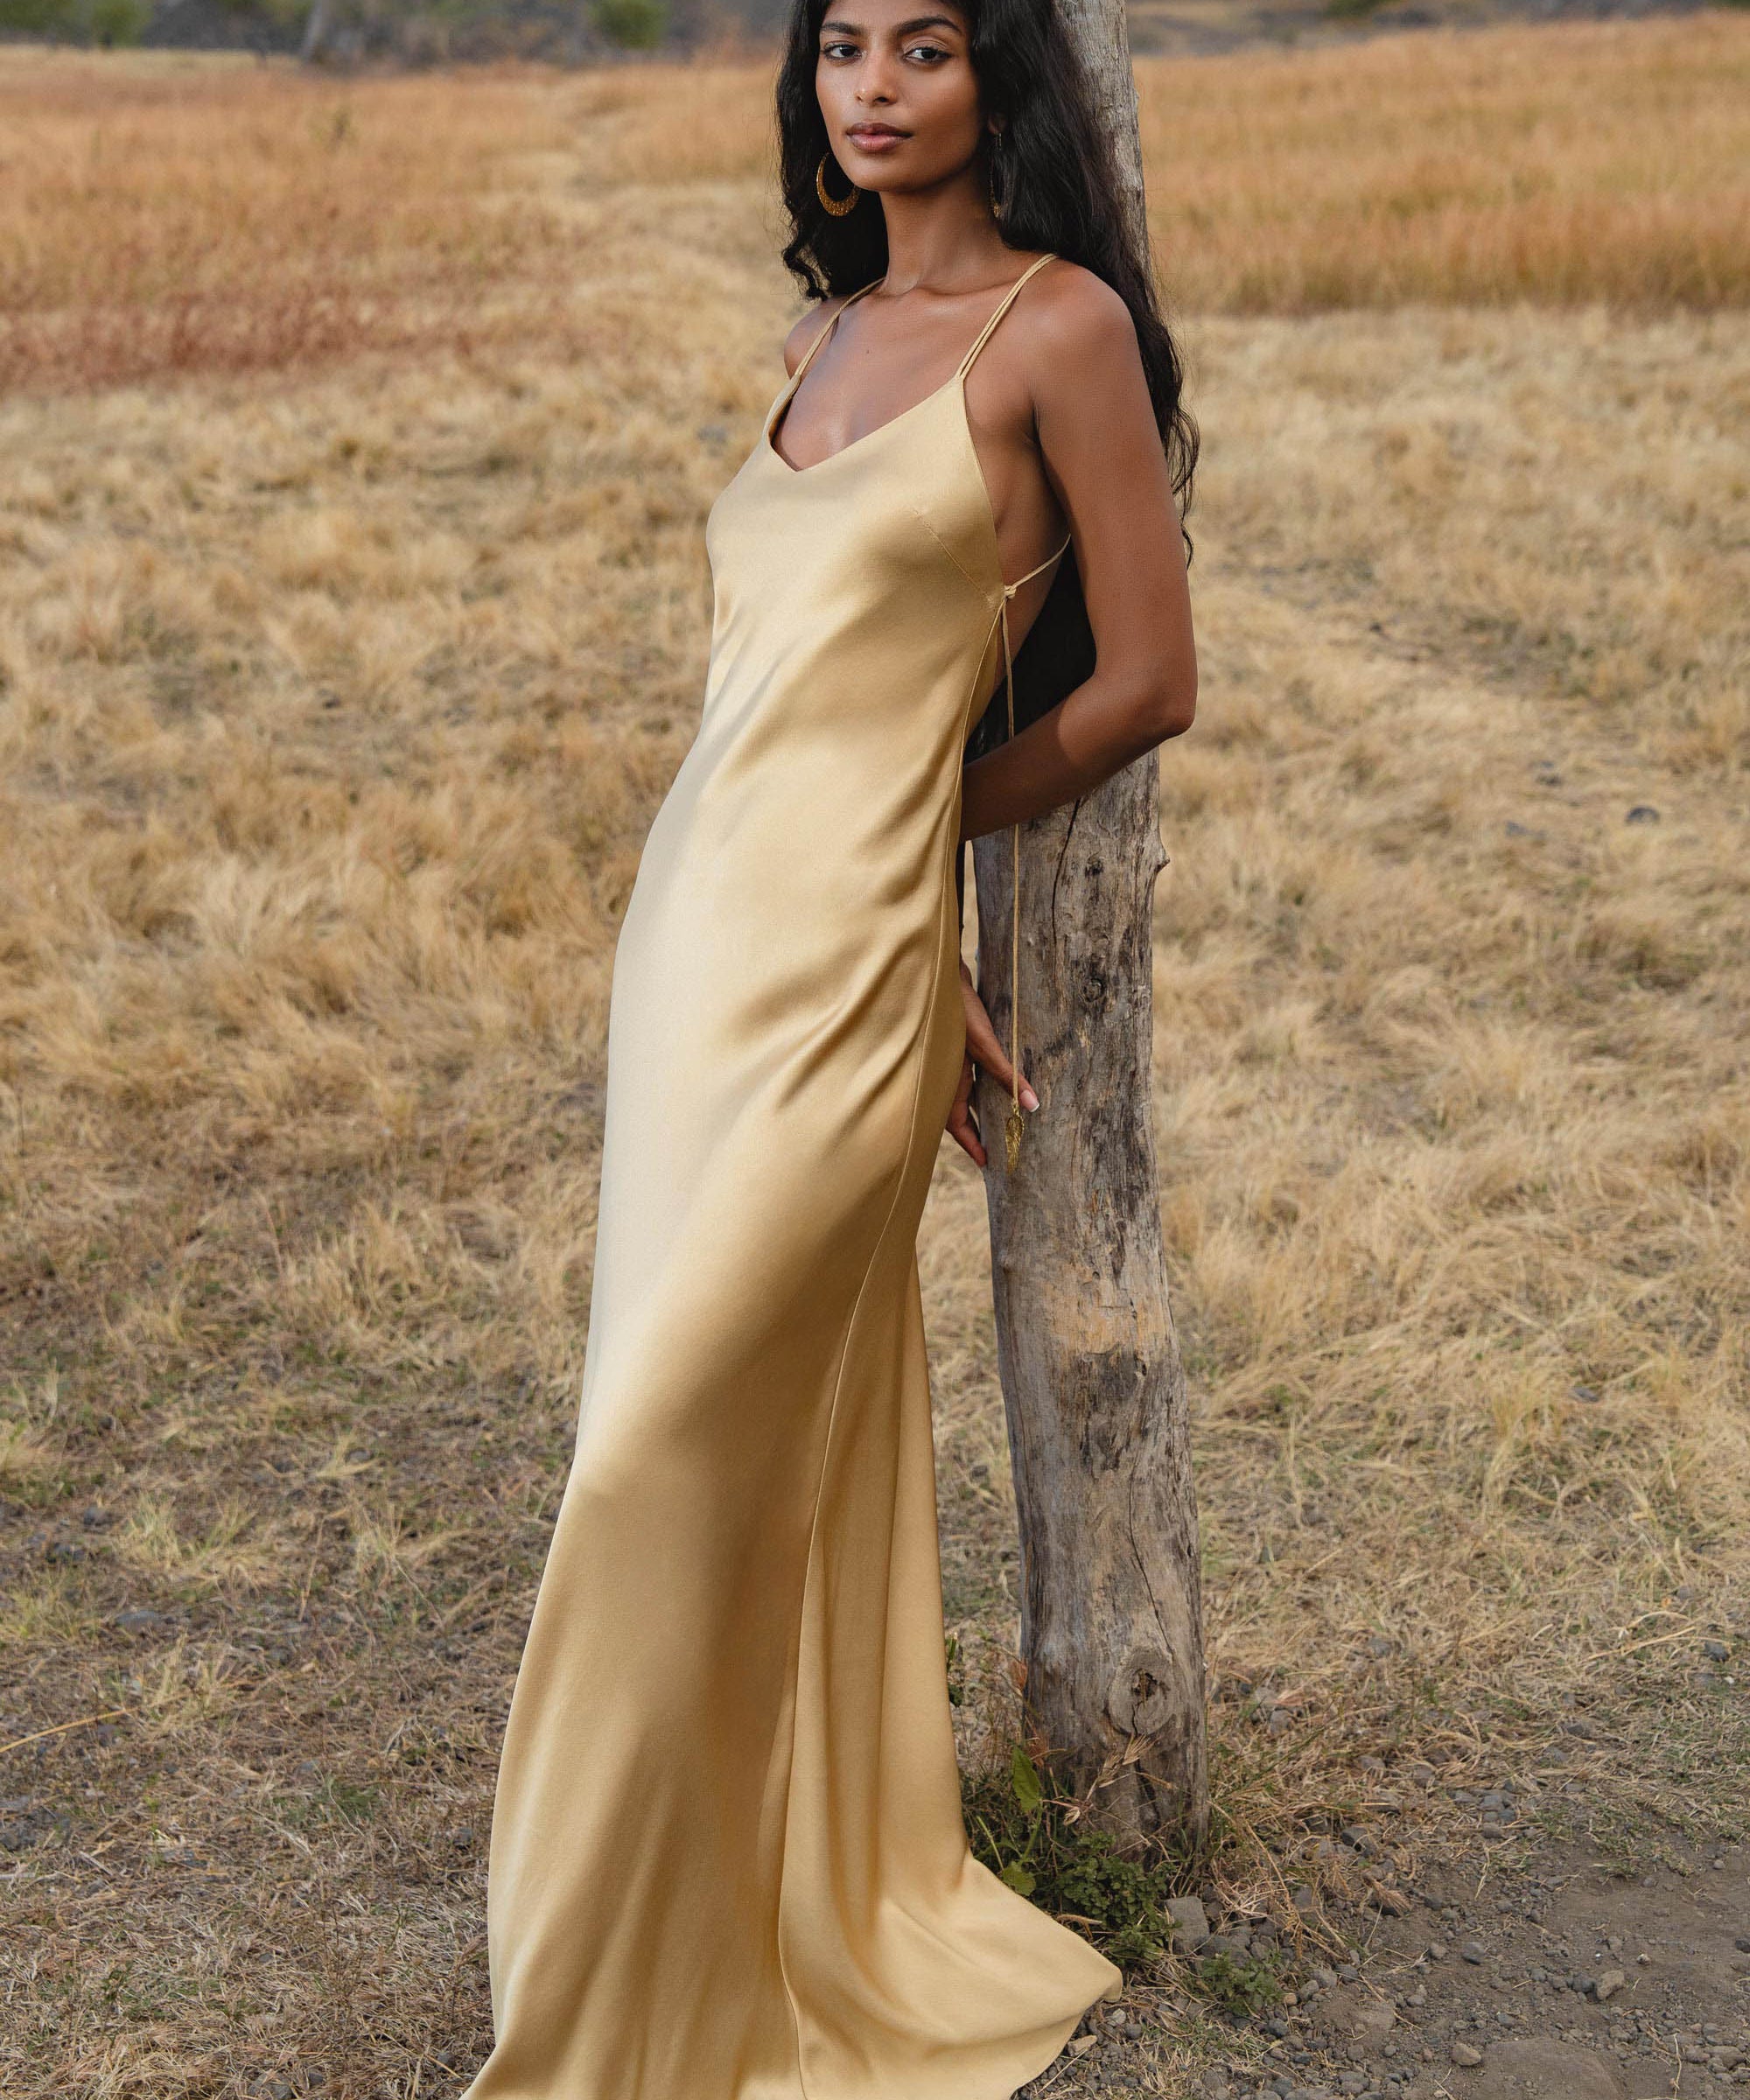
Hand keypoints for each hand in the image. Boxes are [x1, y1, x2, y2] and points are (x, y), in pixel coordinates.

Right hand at [946, 959, 1038, 1166]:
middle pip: (958, 1113)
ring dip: (976, 1107)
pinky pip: (964, 1074)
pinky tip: (988, 1081)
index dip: (972, 1145)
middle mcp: (945, 1076)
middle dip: (974, 1131)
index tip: (987, 1163)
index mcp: (949, 1082)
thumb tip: (1031, 1105)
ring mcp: (947, 1061)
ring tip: (994, 1119)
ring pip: (961, 1093)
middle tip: (992, 1147)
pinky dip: (976, 1084)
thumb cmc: (957, 1010)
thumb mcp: (985, 1044)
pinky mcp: (953, 1046)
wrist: (936, 975)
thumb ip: (1006, 1074)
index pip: (958, 1125)